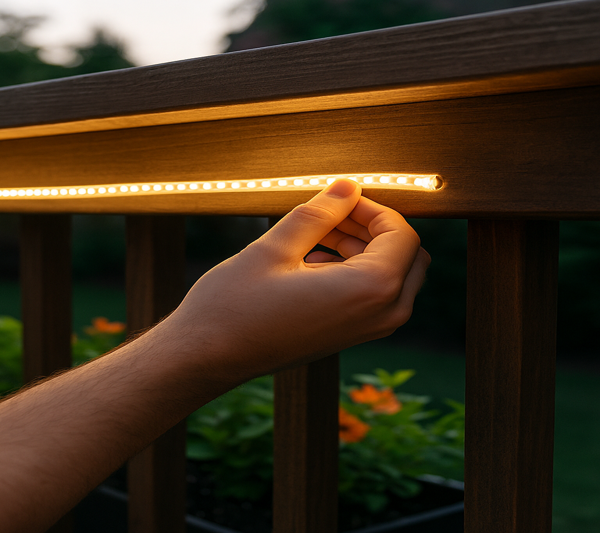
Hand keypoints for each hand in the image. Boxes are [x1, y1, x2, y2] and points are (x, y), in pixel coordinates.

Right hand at [163, 179, 429, 381]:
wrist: (207, 357)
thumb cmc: (235, 305)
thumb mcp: (276, 248)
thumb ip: (319, 213)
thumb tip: (348, 187)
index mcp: (370, 290)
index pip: (402, 234)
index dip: (373, 208)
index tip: (340, 198)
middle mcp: (380, 315)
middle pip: (408, 255)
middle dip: (375, 228)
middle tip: (332, 212)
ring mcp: (366, 331)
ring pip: (391, 276)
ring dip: (363, 248)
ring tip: (317, 233)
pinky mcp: (348, 338)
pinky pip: (372, 296)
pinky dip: (354, 271)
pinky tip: (311, 259)